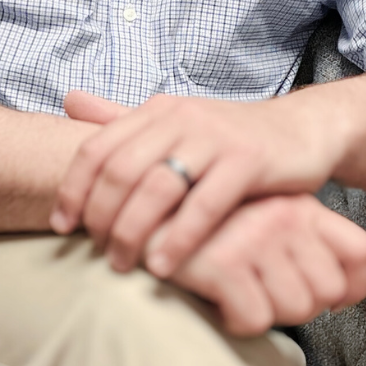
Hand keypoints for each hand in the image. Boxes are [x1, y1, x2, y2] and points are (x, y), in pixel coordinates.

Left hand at [52, 89, 346, 278]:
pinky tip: (164, 265)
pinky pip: (205, 204)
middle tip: (95, 252)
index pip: (97, 147)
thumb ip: (122, 118)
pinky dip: (179, 238)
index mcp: (157, 110)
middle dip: (101, 216)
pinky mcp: (249, 160)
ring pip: (158, 186)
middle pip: (121, 170)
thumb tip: (68, 100)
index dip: (73, 189)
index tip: (62, 226)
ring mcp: (215, 137)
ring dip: (133, 231)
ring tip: (123, 265)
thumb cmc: (230, 138)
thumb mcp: (176, 123)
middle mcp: (181, 117)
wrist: (303, 130)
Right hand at [168, 194, 365, 336]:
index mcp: (299, 204)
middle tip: (263, 293)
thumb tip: (343, 297)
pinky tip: (219, 301)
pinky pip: (256, 318)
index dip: (353, 286)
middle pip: (328, 290)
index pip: (360, 251)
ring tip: (238, 293)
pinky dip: (237, 321)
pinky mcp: (223, 261)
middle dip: (298, 305)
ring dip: (266, 313)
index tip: (333, 301)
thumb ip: (305, 243)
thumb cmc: (208, 223)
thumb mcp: (266, 217)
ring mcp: (255, 237)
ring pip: (296, 308)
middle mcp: (284, 215)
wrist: (143, 205)